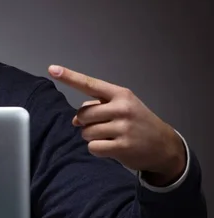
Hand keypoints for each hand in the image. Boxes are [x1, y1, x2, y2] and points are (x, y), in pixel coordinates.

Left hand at [48, 65, 185, 185]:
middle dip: (85, 123)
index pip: (90, 84)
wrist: (164, 145)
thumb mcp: (122, 106)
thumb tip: (74, 120)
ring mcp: (123, 128)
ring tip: (109, 136)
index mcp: (120, 94)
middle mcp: (122, 108)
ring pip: (85, 132)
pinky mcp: (122, 147)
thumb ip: (96, 107)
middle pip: (82, 115)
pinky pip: (93, 147)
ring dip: (91, 136)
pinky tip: (111, 147)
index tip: (53, 69)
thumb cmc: (137, 122)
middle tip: (102, 125)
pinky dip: (97, 149)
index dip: (70, 77)